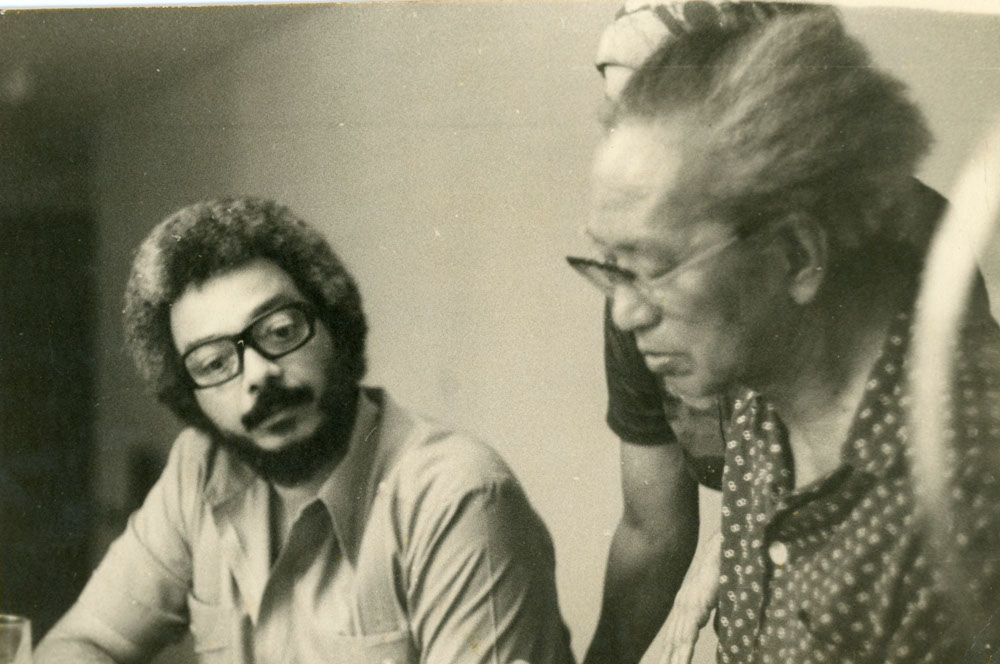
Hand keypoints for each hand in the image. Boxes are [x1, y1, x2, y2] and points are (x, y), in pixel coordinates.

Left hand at [656, 531, 720, 663]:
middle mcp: (683, 607)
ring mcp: (688, 607)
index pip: (675, 636)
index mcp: (686, 606)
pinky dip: (684, 651)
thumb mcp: (716, 597)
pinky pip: (689, 633)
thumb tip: (713, 629)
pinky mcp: (696, 606)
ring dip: (673, 660)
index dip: (669, 654)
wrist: (723, 549)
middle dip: (666, 659)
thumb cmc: (721, 570)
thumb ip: (712, 614)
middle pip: (672, 642)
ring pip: (678, 641)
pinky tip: (679, 662)